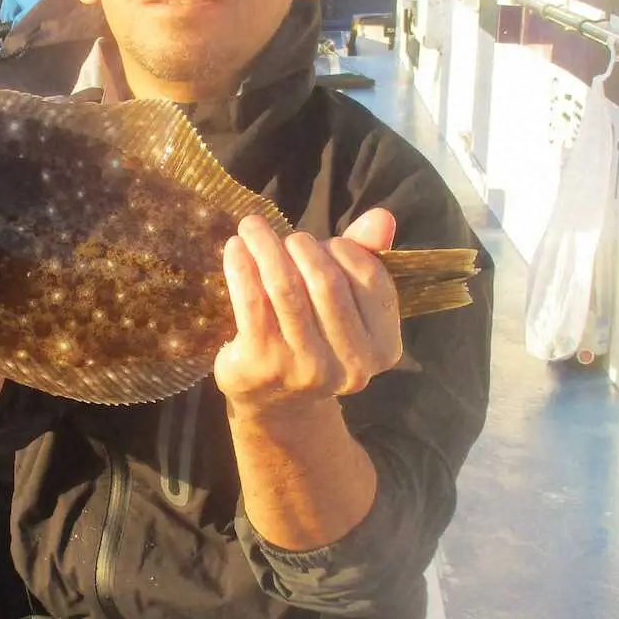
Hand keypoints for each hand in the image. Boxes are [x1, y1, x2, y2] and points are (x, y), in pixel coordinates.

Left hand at [214, 210, 402, 418]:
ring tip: (253, 227)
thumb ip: (367, 257)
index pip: (371, 279)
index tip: (323, 243)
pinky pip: (251, 301)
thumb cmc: (316, 336)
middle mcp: (351, 365)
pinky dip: (241, 266)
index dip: (345, 249)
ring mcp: (305, 368)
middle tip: (284, 236)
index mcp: (383, 348)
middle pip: (326, 281)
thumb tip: (381, 216)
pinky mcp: (262, 364)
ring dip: (266, 246)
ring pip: (285, 287)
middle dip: (302, 245)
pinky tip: (235, 249)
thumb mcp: (347, 302)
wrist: (275, 401)